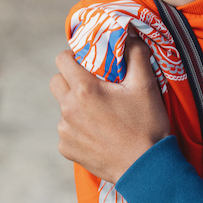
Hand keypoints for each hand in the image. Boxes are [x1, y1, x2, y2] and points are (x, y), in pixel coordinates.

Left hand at [49, 29, 170, 182]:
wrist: (145, 168)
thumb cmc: (146, 125)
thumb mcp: (146, 85)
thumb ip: (136, 54)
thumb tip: (131, 34)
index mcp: (84, 89)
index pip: (61, 60)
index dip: (72, 55)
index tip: (85, 60)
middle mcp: (68, 109)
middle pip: (56, 82)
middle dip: (69, 79)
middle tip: (92, 84)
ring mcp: (65, 131)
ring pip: (63, 108)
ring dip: (75, 105)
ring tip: (101, 113)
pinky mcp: (67, 149)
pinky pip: (67, 131)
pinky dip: (79, 129)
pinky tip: (99, 134)